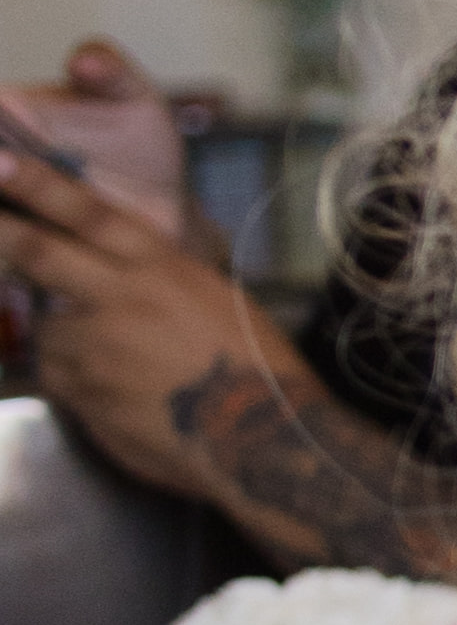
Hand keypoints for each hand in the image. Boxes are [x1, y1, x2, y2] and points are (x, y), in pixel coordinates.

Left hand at [0, 43, 280, 489]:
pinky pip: (59, 377)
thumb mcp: (212, 296)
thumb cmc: (255, 366)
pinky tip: (115, 393)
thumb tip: (113, 265)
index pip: (84, 211)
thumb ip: (155, 276)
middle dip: (1, 232)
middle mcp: (118, 298)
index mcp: (157, 266)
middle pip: (37, 252)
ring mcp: (94, 348)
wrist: (261, 441)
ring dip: (61, 336)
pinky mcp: (82, 394)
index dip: (35, 184)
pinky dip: (75, 380)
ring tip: (113, 360)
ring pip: (46, 328)